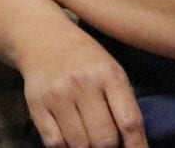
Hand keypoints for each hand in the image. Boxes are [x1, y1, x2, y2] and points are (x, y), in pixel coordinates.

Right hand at [15, 26, 147, 147]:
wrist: (42, 38)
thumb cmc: (84, 57)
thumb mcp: (111, 69)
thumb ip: (122, 101)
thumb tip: (132, 141)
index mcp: (109, 74)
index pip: (129, 121)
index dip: (137, 146)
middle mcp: (83, 84)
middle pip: (104, 139)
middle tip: (108, 143)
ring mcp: (58, 96)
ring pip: (80, 145)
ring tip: (90, 141)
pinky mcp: (37, 106)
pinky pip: (55, 143)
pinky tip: (71, 140)